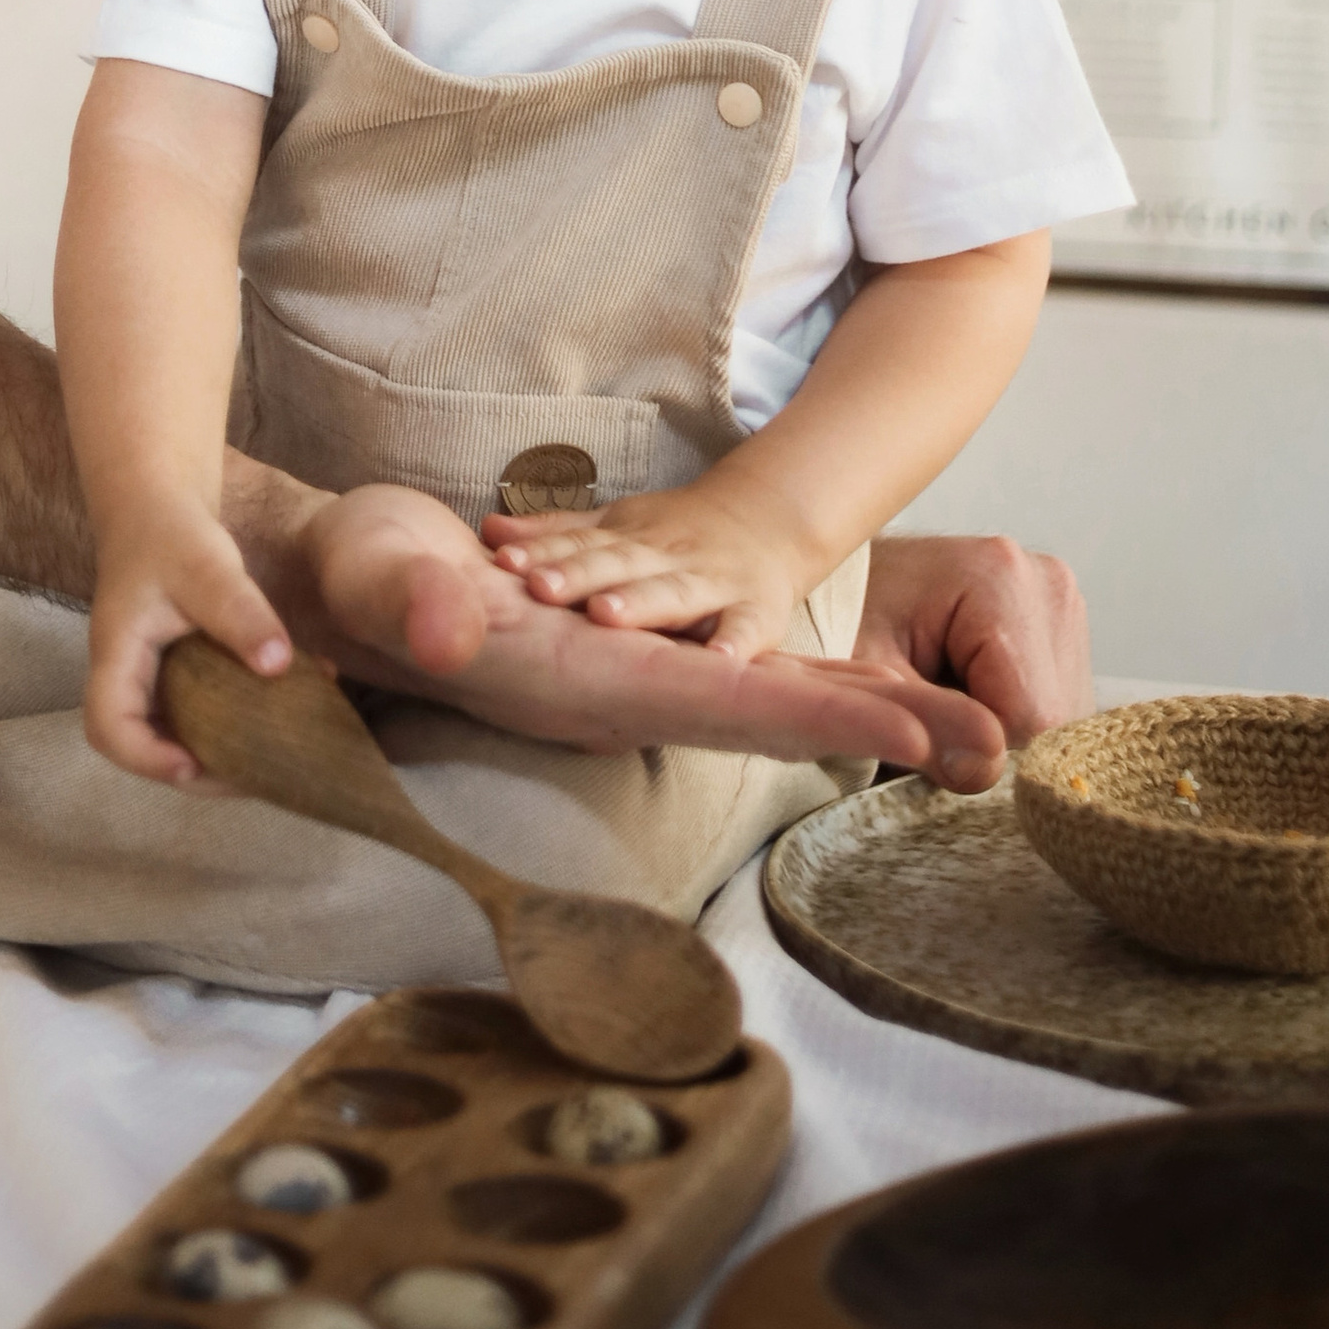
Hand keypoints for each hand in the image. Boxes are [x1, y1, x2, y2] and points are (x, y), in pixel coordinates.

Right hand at [85, 493, 291, 784]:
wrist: (156, 502)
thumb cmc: (171, 530)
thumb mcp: (208, 566)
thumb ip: (240, 613)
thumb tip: (278, 667)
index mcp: (117, 652)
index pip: (108, 726)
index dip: (145, 758)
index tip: (193, 766)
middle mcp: (125, 672)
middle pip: (137, 742)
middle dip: (189, 770)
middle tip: (246, 775)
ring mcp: (146, 673)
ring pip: (166, 731)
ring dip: (211, 751)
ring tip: (265, 756)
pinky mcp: (172, 668)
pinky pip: (192, 708)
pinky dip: (228, 720)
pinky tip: (277, 709)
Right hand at [271, 477, 1005, 787]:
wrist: (334, 591)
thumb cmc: (348, 587)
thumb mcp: (375, 579)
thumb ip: (414, 605)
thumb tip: (460, 623)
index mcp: (581, 682)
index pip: (718, 702)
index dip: (813, 712)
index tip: (912, 736)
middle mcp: (620, 692)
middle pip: (769, 715)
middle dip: (875, 731)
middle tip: (994, 749)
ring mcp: (625, 676)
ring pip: (763, 698)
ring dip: (860, 715)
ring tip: (965, 733)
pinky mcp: (621, 649)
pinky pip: (731, 673)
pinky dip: (804, 687)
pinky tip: (859, 696)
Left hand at [481, 483, 804, 660]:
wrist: (768, 523)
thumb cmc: (673, 536)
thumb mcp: (616, 525)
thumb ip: (557, 533)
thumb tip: (488, 531)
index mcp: (629, 538)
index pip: (579, 545)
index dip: (542, 554)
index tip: (503, 563)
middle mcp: (665, 556)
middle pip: (618, 564)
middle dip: (579, 577)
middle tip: (540, 588)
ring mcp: (712, 582)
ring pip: (673, 592)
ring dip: (642, 603)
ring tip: (607, 617)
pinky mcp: (756, 612)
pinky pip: (746, 629)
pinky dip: (737, 644)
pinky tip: (721, 661)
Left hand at [858, 528, 1092, 746]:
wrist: (843, 585)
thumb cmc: (842, 622)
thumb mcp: (863, 680)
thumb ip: (923, 724)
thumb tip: (986, 769)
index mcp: (1002, 579)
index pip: (1031, 717)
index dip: (977, 750)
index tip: (923, 735)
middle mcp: (1048, 585)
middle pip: (1053, 721)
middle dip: (991, 742)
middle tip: (927, 714)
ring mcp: (1061, 605)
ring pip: (1060, 722)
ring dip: (1002, 735)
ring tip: (942, 698)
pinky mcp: (1060, 629)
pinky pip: (1057, 709)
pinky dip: (1012, 722)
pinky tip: (966, 693)